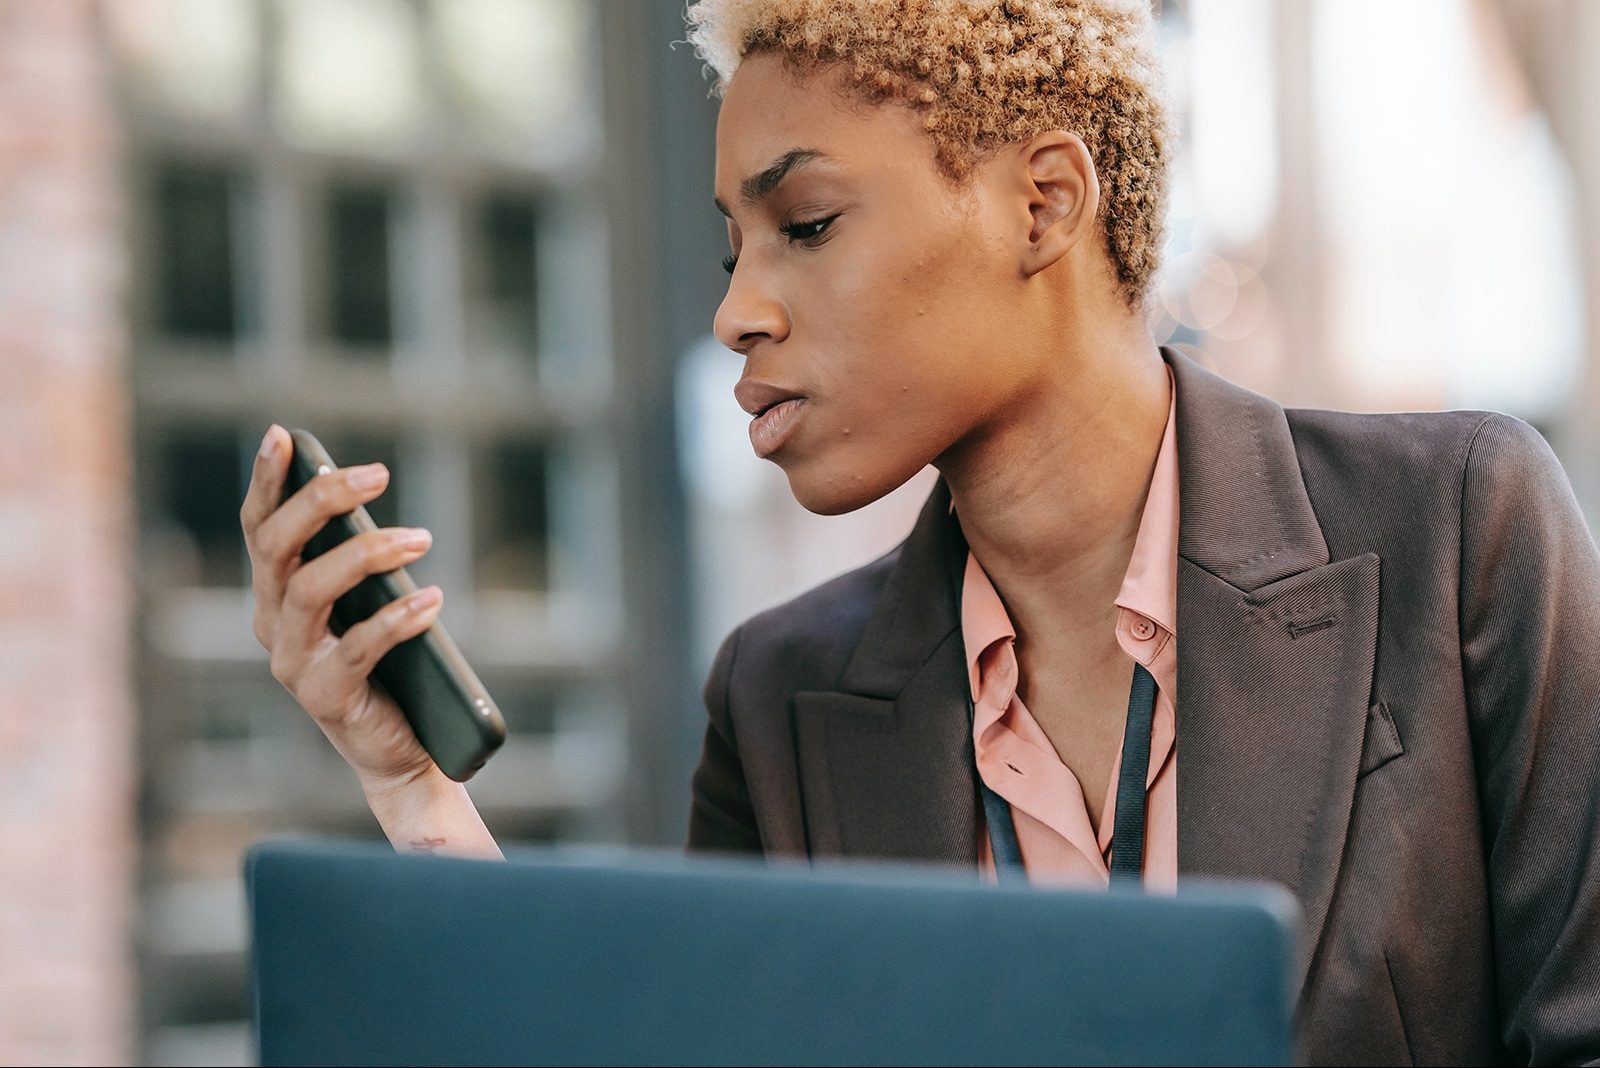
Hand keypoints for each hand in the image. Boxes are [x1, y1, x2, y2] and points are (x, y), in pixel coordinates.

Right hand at [240, 424, 441, 794]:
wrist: (402, 749)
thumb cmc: (391, 665)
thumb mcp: (370, 602)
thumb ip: (361, 562)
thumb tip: (369, 500)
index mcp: (276, 595)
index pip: (261, 527)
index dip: (268, 481)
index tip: (284, 434)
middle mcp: (271, 625)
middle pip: (277, 548)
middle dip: (321, 500)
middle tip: (378, 474)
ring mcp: (292, 663)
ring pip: (310, 589)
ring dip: (367, 554)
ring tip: (421, 538)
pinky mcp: (325, 697)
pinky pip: (358, 647)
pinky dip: (398, 618)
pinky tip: (434, 600)